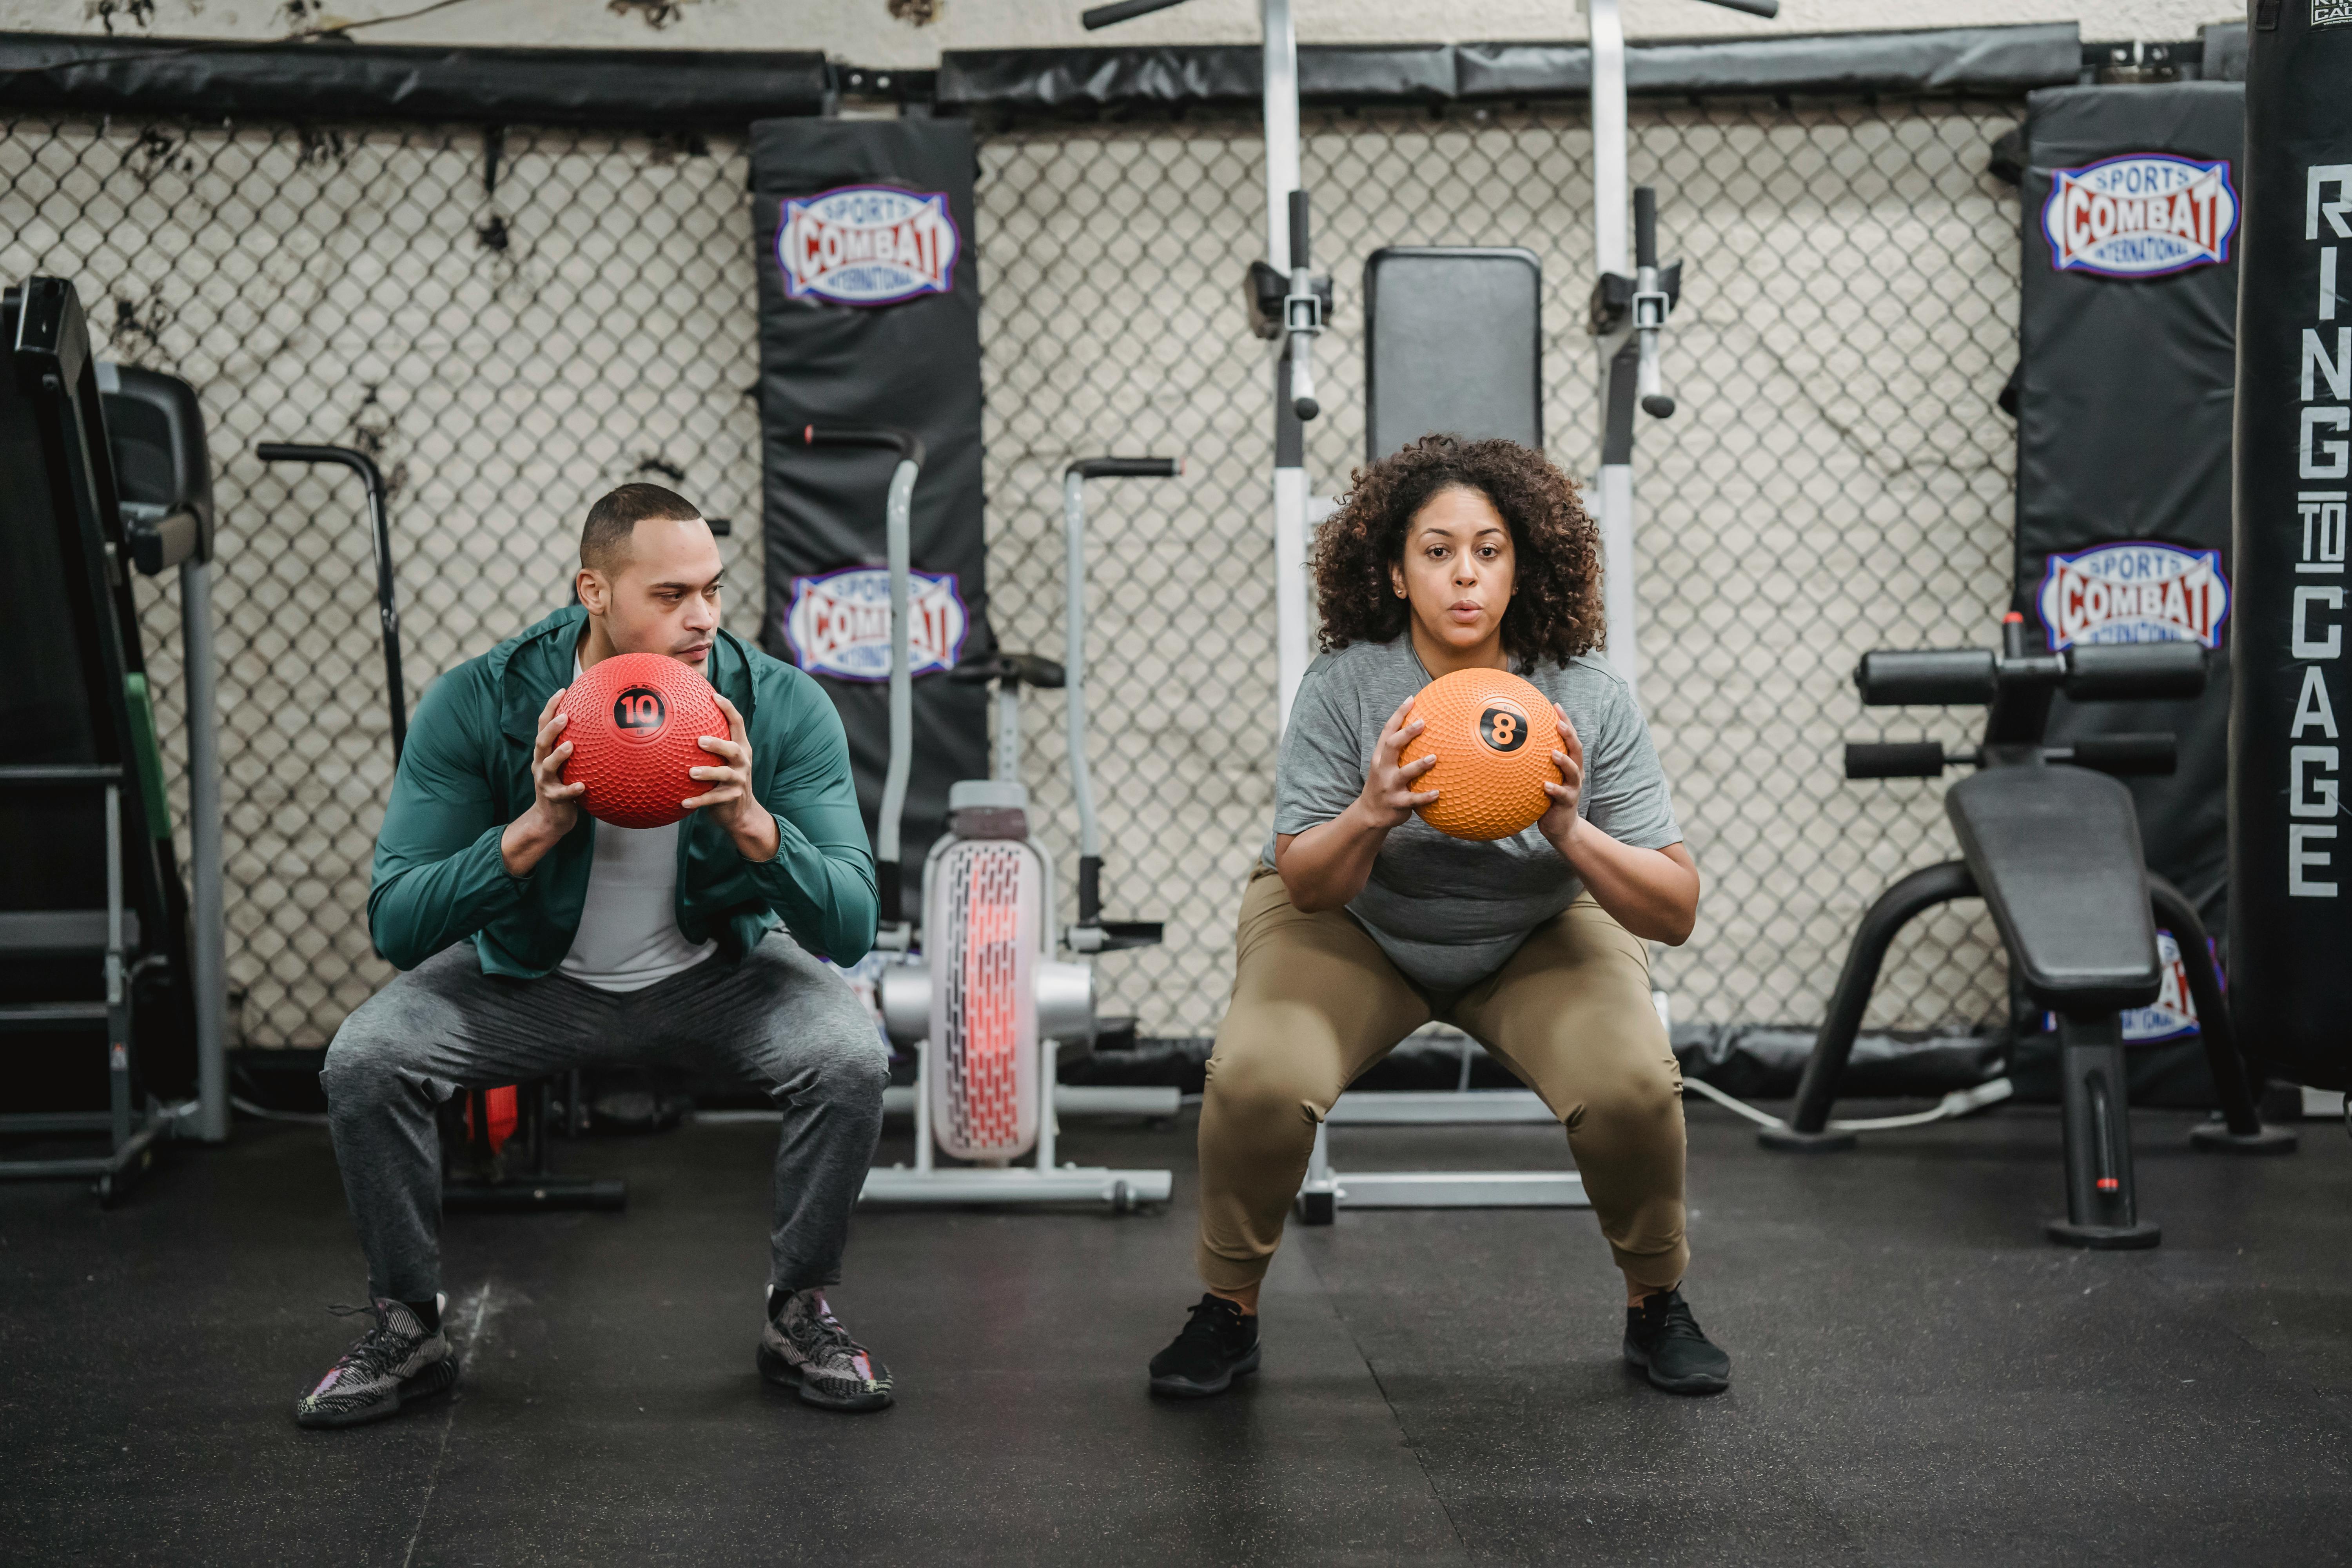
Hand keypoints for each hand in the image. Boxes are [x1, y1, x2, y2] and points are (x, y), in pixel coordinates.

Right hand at [501, 688, 585, 875]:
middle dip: (551, 728)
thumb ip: (579, 746)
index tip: (563, 690)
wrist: (550, 819)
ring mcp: (545, 782)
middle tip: (565, 716)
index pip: (543, 725)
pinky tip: (583, 786)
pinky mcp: (552, 798)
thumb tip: (605, 726)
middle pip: (541, 742)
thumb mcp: (569, 764)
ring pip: (547, 765)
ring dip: (558, 755)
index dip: (550, 707)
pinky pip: (563, 793)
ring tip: (570, 746)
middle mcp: (541, 764)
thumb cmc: (565, 785)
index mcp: (544, 753)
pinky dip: (572, 789)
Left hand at [687, 692, 778, 863]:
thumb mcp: (722, 760)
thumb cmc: (723, 780)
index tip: (714, 696)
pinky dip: (698, 800)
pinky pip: (714, 799)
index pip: (738, 724)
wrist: (741, 812)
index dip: (728, 709)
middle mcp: (743, 762)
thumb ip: (709, 745)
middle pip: (734, 749)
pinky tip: (682, 802)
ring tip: (690, 773)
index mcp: (741, 748)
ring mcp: (739, 780)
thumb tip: (679, 724)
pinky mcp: (733, 798)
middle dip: (718, 744)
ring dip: (708, 773)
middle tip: (699, 741)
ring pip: (725, 774)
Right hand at [1348, 693, 1440, 830]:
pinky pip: (1413, 800)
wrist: (1370, 814)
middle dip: (1406, 734)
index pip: (1387, 731)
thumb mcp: (1384, 765)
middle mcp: (1383, 769)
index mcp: (1380, 757)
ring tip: (1434, 757)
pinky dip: (1425, 797)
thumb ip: (1398, 750)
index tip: (1411, 700)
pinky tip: (1438, 793)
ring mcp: (1389, 786)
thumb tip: (1422, 727)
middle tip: (1422, 722)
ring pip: (1404, 773)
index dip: (1398, 715)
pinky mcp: (1397, 803)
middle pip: (1391, 746)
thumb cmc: (1384, 784)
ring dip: (1419, 765)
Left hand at [1537, 704, 1586, 850]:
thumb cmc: (1547, 797)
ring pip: (1573, 771)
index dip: (1565, 720)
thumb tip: (1508, 744)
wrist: (1561, 825)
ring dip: (1564, 761)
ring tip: (1553, 753)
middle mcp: (1574, 772)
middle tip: (1558, 723)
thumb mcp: (1542, 775)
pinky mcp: (1567, 802)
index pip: (1569, 737)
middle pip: (1576, 749)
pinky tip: (1544, 786)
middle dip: (1569, 734)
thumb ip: (1533, 761)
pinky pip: (1561, 795)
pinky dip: (1554, 789)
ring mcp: (1572, 787)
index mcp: (1569, 762)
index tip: (1555, 705)